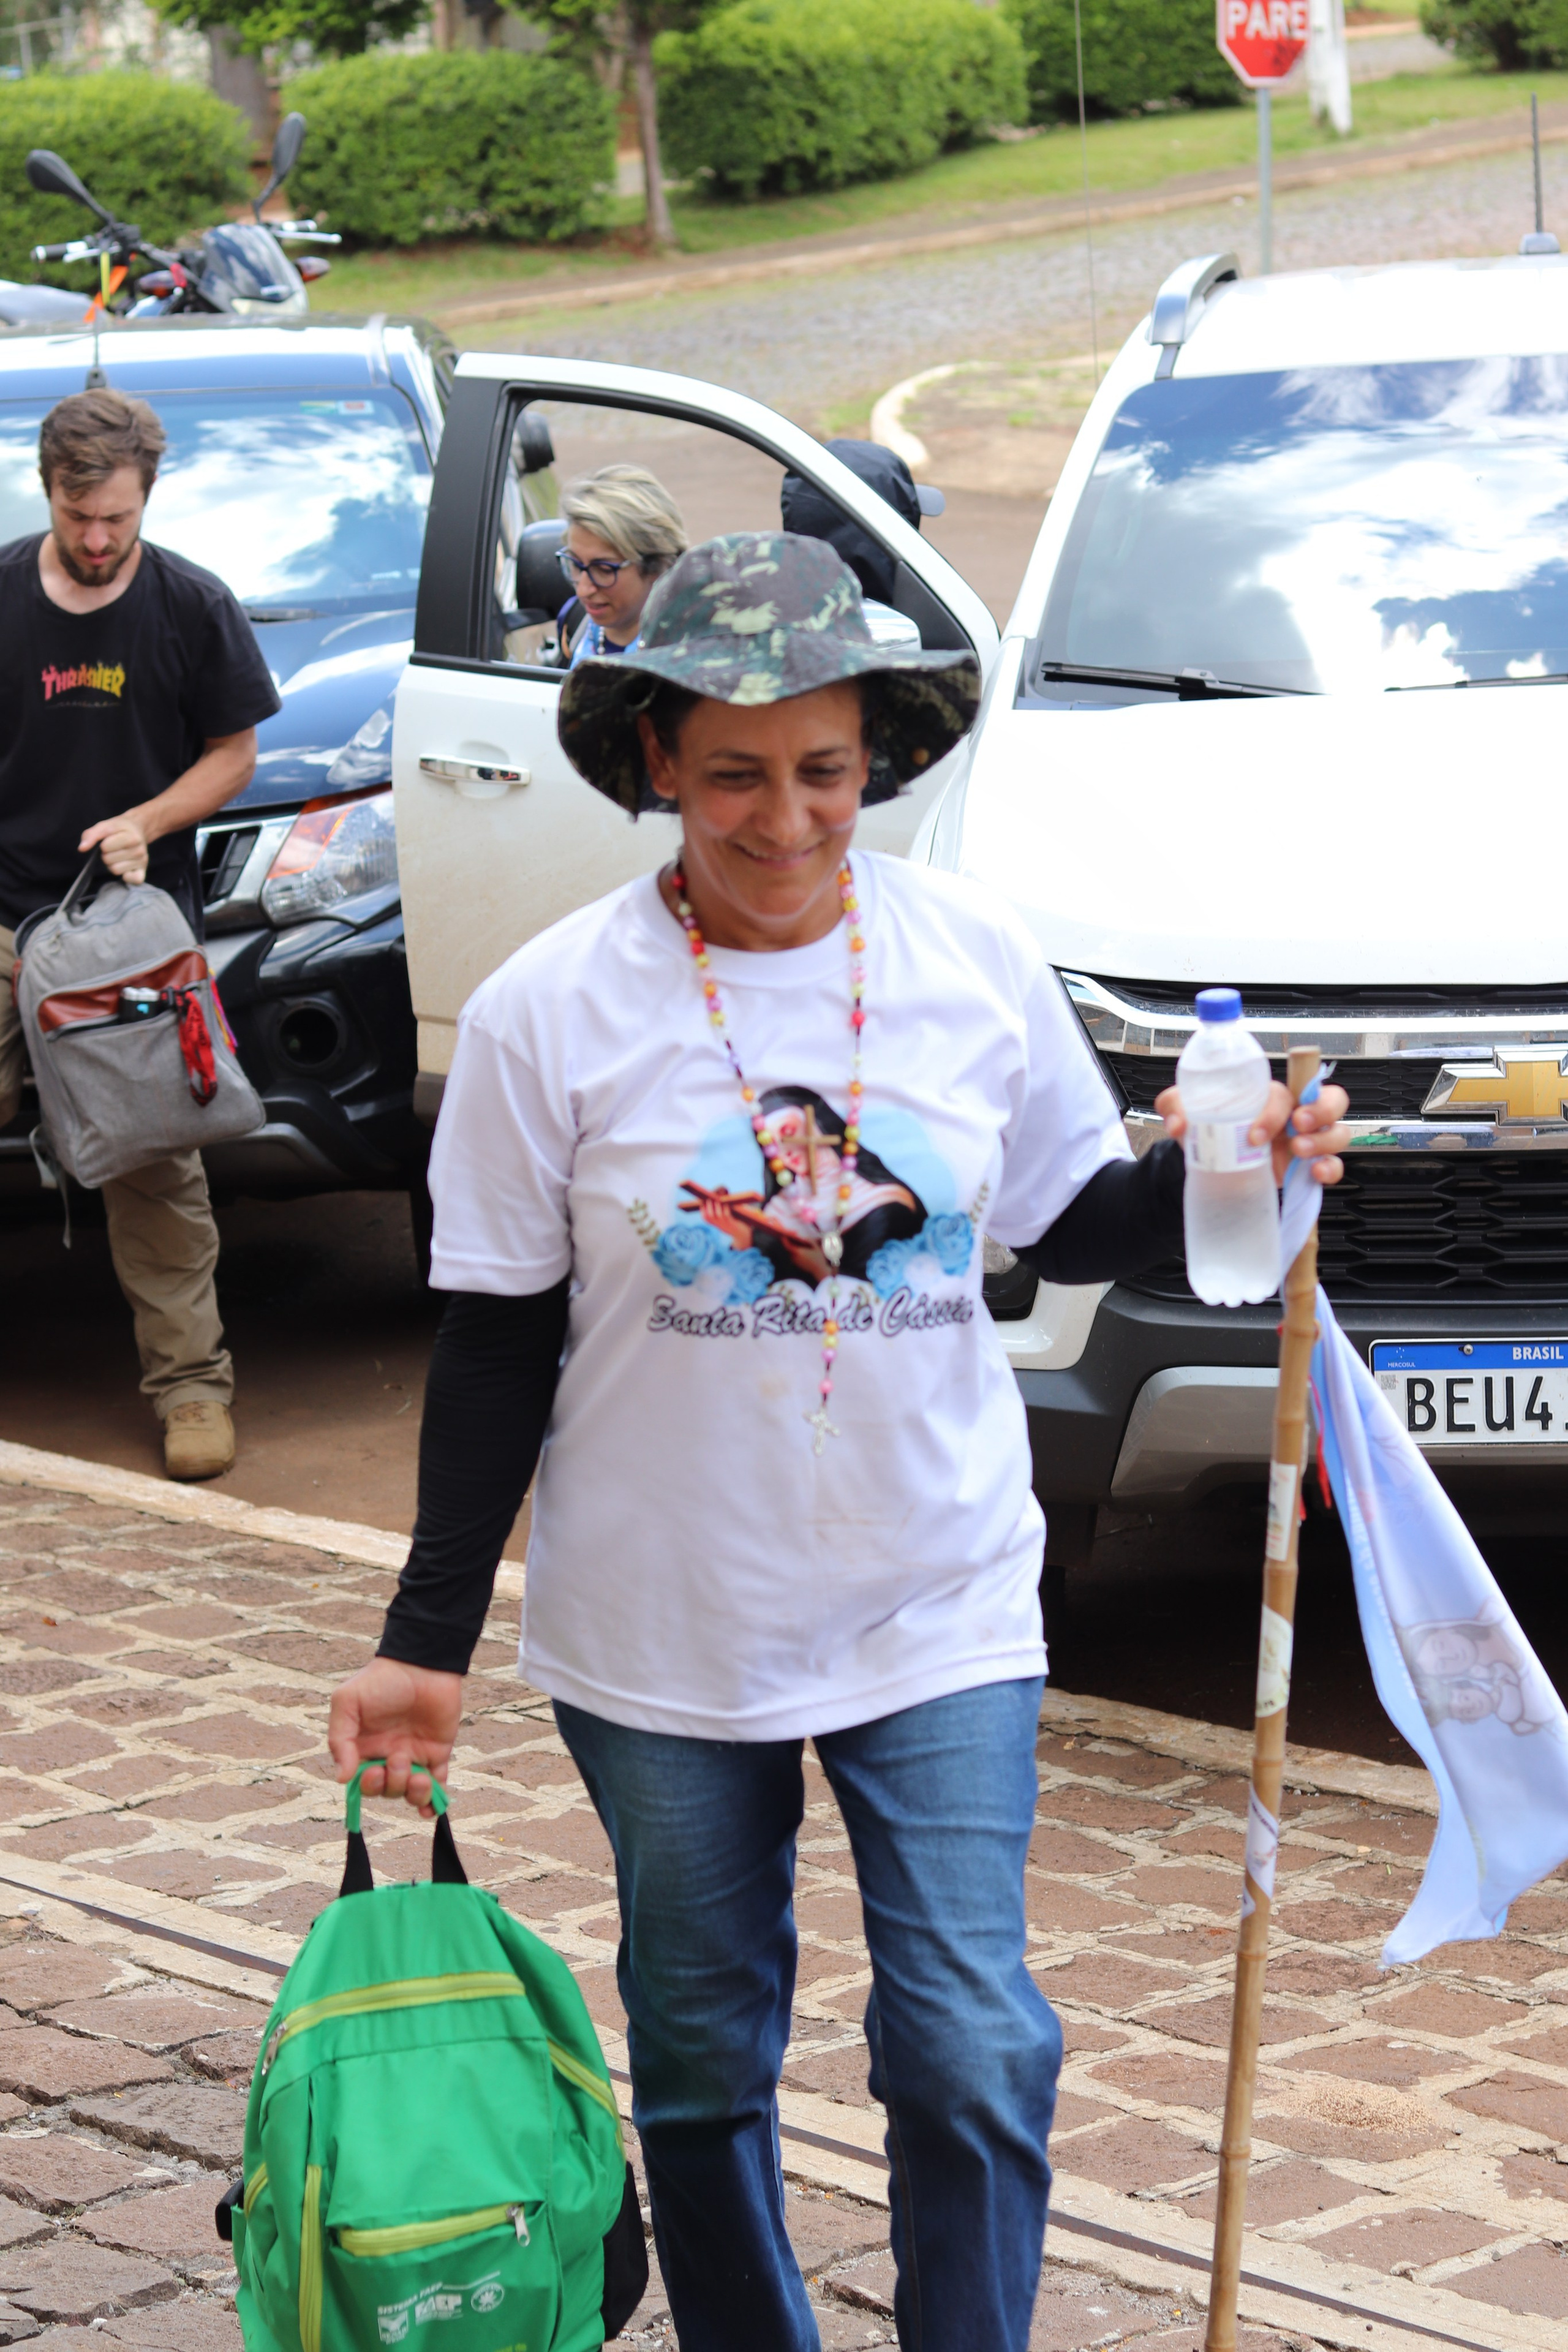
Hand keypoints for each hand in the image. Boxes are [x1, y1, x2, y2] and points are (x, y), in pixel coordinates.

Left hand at [79, 814, 149, 884]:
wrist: (138, 829)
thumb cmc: (119, 829)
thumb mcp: (104, 826)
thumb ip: (91, 835)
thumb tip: (82, 849)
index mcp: (131, 837)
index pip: (106, 847)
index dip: (103, 845)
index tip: (109, 840)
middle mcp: (139, 850)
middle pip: (109, 860)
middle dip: (106, 855)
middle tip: (113, 849)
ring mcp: (142, 862)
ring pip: (116, 870)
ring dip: (112, 865)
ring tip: (118, 857)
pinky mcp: (143, 872)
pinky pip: (133, 880)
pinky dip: (126, 877)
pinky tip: (126, 869)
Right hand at [327, 1657, 462, 1817]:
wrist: (422, 1664)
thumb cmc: (381, 1680)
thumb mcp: (347, 1702)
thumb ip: (340, 1740)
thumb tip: (342, 1778)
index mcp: (363, 1748)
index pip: (361, 1782)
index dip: (367, 1786)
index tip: (372, 1772)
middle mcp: (387, 1756)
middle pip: (386, 1790)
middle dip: (390, 1785)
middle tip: (396, 1761)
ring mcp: (413, 1756)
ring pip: (409, 1792)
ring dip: (413, 1792)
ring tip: (418, 1775)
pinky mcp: (437, 1752)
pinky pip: (437, 1785)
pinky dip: (434, 1802)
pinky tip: (432, 1807)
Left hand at [1156, 1079, 1351, 1186]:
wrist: (1210, 1163)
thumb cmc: (1209, 1129)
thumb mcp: (1188, 1111)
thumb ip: (1177, 1106)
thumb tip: (1178, 1122)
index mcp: (1270, 1097)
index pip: (1285, 1093)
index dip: (1275, 1111)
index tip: (1253, 1135)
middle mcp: (1295, 1114)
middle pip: (1331, 1100)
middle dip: (1321, 1111)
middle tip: (1298, 1127)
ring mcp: (1307, 1140)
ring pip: (1338, 1132)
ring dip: (1324, 1142)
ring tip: (1300, 1152)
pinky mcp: (1308, 1167)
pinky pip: (1333, 1165)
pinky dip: (1330, 1169)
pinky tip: (1316, 1174)